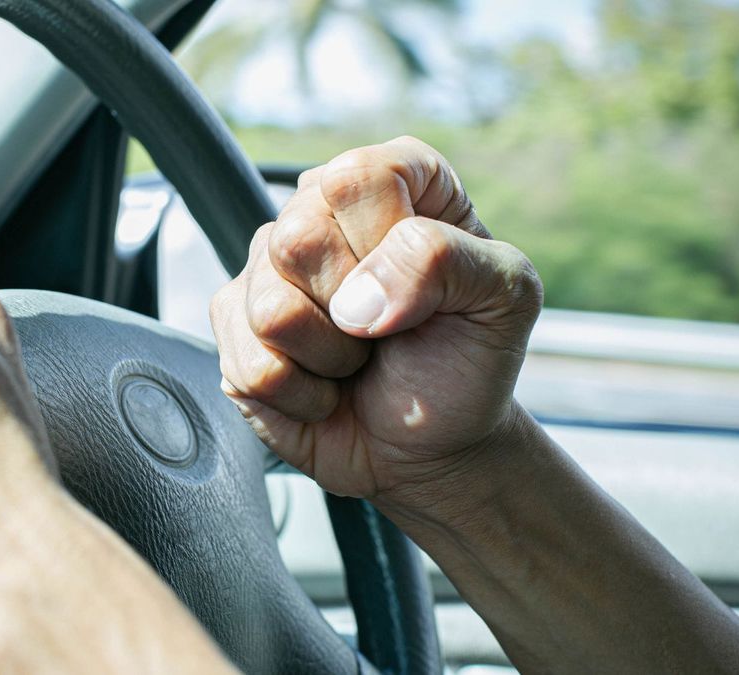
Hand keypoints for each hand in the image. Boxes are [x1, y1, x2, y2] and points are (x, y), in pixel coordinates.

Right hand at [210, 136, 542, 501]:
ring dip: (329, 359)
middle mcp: (319, 210)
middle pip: (296, 239)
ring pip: (269, 309)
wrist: (432, 443)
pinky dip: (301, 395)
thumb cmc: (467, 359)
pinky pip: (249, 364)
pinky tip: (324, 387)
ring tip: (356, 359)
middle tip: (386, 330)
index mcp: (393, 179)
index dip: (383, 242)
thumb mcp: (504, 297)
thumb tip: (356, 299)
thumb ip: (447, 260)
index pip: (353, 179)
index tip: (424, 288)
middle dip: (353, 310)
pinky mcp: (234, 326)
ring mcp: (266, 268)